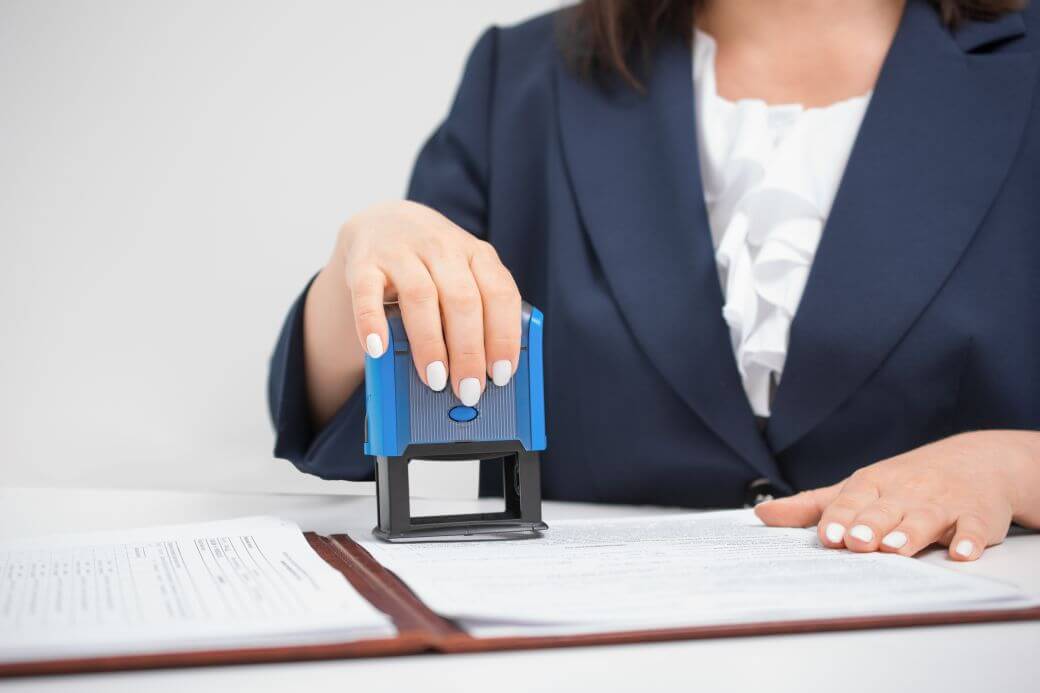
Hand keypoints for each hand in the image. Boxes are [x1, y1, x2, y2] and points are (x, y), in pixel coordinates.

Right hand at [342, 201, 519, 402]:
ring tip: (435, 379)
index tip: (502, 373)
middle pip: (462, 300)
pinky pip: (367, 292)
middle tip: (469, 388)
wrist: (384, 222)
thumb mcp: (465, 278)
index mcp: (477, 254)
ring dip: (430, 343)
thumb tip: (486, 372)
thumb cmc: (433, 264)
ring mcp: (401, 252)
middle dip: (468, 350)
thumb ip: (479, 315)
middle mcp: (442, 248)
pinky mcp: (364, 262)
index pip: (500, 294)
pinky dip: (371, 322)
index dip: (503, 336)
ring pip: (420, 296)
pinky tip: (378, 349)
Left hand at [755, 431, 1039, 560]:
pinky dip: (969, 540)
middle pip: (885, 510)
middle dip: (870, 525)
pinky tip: (960, 552)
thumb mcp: (859, 488)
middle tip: (857, 543)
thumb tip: (761, 514)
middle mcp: (906, 492)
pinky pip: (974, 529)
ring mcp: (943, 503)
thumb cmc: (905, 482)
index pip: (851, 500)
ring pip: (925, 518)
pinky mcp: (977, 516)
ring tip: (895, 549)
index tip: (828, 537)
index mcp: (873, 485)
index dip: (839, 518)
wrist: (978, 461)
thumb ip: (813, 506)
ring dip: (910, 533)